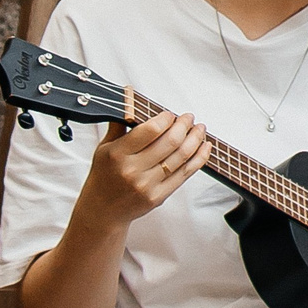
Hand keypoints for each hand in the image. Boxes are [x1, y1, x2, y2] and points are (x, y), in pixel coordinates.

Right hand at [75, 109, 210, 231]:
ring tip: (200, 128)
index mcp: (117, 154)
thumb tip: (130, 98)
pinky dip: (199, 157)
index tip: (170, 114)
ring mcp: (147, 185)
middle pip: (170, 142)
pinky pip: (185, 173)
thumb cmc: (104, 175)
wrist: (102, 210)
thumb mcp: (104, 148)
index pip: (150, 130)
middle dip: (184, 126)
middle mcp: (132, 170)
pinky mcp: (159, 196)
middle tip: (189, 117)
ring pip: (181, 157)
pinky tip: (204, 146)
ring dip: (195, 139)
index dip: (165, 119)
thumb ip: (120, 125)